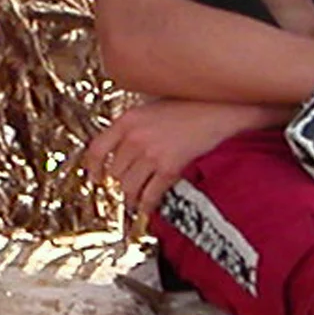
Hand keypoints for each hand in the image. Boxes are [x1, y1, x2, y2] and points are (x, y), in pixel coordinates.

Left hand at [78, 98, 276, 229]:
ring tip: (138, 200)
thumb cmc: (193, 106)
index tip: (96, 177)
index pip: (96, 149)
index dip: (92, 168)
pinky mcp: (169, 168)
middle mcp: (135, 137)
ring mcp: (152, 154)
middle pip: (115, 172)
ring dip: (132, 197)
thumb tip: (124, 149)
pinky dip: (147, 205)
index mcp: (128, 120)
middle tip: (129, 187)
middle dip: (121, 182)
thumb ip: (135, 126)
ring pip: (128, 187)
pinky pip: (150, 195)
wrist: (221, 111)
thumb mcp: (154, 107)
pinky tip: (149, 207)